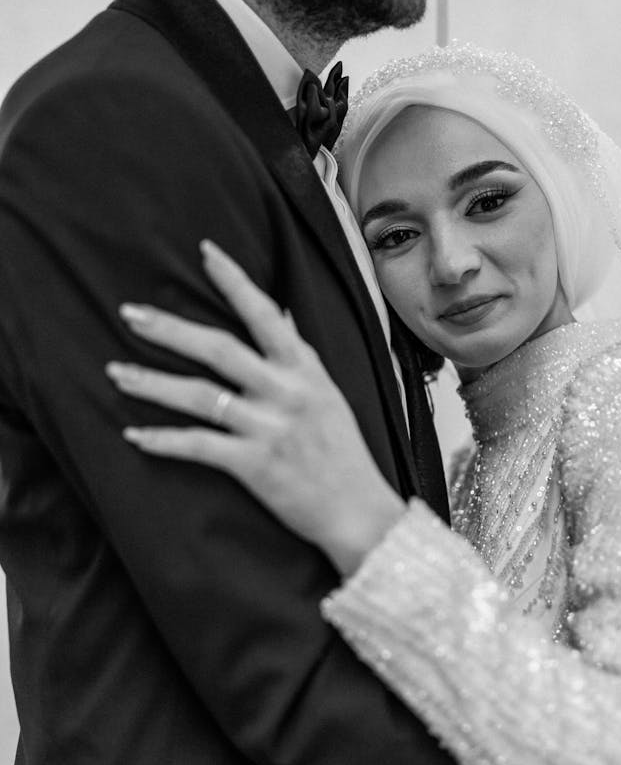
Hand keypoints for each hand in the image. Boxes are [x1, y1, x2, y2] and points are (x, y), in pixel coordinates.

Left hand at [106, 240, 405, 574]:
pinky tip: (135, 435)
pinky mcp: (255, 465)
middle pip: (219, 348)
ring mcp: (270, 428)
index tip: (206, 252)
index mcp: (306, 370)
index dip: (235, 281)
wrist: (360, 512)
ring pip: (200, 395)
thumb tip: (283, 317)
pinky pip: (199, 446)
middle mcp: (287, 392)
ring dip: (152, 383)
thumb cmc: (344, 455)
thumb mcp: (330, 395)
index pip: (266, 314)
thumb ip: (301, 356)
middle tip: (130, 313)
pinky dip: (164, 440)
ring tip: (116, 372)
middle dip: (169, 328)